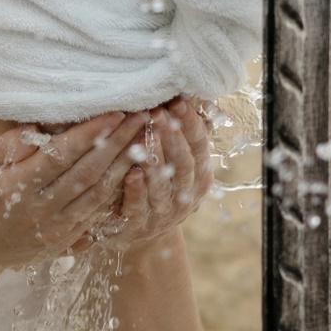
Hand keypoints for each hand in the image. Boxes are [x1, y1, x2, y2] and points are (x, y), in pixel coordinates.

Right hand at [0, 112, 150, 268]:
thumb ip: (3, 147)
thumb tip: (37, 127)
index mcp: (15, 188)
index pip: (61, 156)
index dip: (90, 134)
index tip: (115, 111)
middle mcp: (40, 211)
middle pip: (88, 173)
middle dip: (118, 143)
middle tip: (143, 115)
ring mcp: (55, 229)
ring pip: (98, 195)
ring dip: (126, 165)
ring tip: (146, 138)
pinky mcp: (65, 241)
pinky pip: (97, 214)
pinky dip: (118, 191)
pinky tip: (134, 170)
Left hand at [88, 97, 214, 253]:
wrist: (144, 234)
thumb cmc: (159, 186)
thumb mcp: (176, 164)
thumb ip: (181, 137)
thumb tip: (191, 96)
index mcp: (199, 176)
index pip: (199, 146)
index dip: (190, 124)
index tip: (178, 101)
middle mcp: (185, 195)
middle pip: (183, 164)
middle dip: (172, 137)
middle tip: (158, 113)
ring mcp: (163, 212)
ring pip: (162, 185)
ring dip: (154, 159)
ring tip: (145, 135)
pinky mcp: (139, 225)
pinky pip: (139, 208)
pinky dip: (136, 190)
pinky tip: (130, 172)